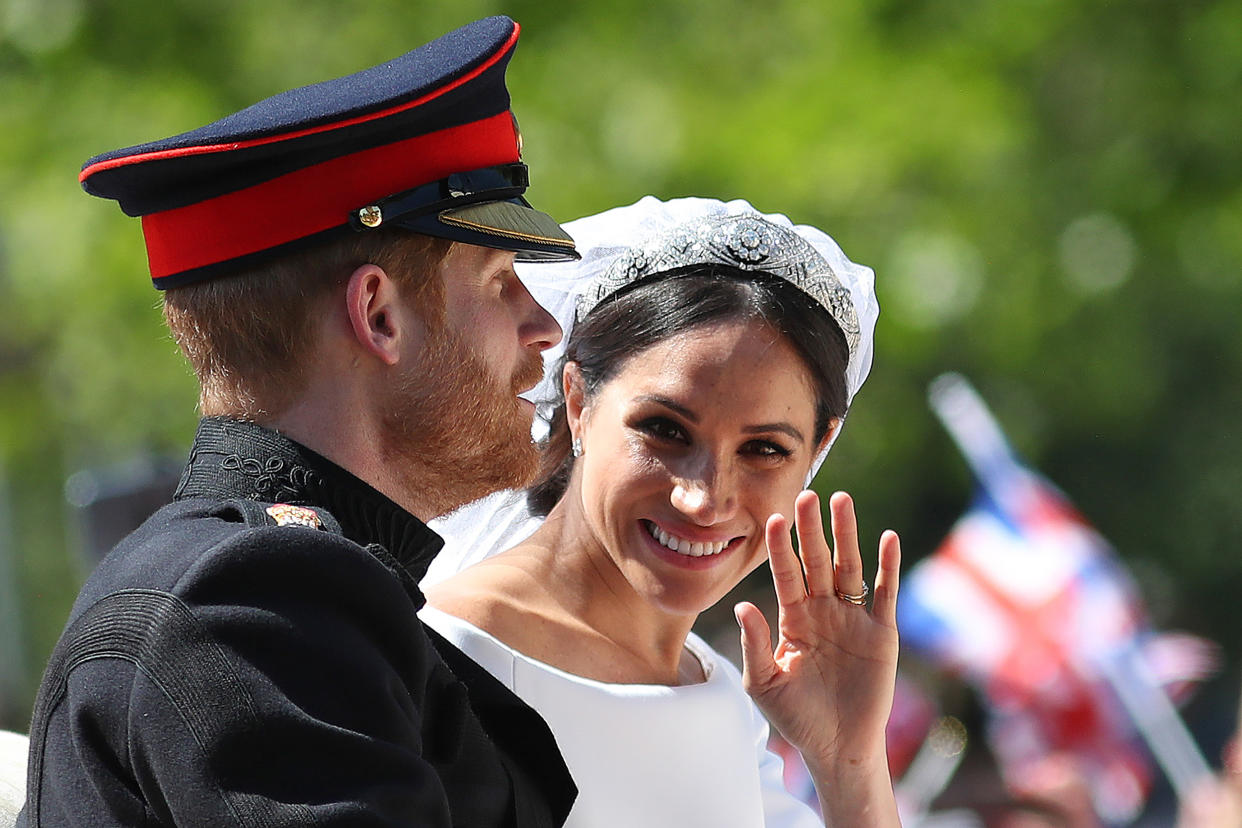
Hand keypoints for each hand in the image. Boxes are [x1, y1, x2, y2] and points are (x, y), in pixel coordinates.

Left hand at [735, 490, 900, 775]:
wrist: (837, 746)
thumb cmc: (797, 717)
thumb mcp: (765, 683)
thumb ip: (754, 644)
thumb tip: (742, 606)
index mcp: (794, 619)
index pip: (786, 574)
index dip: (781, 549)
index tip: (774, 519)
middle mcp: (823, 610)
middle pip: (818, 561)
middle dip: (812, 529)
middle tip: (807, 494)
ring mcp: (853, 619)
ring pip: (850, 567)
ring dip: (847, 534)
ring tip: (841, 500)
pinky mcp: (881, 633)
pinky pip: (884, 593)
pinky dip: (886, 566)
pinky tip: (886, 537)